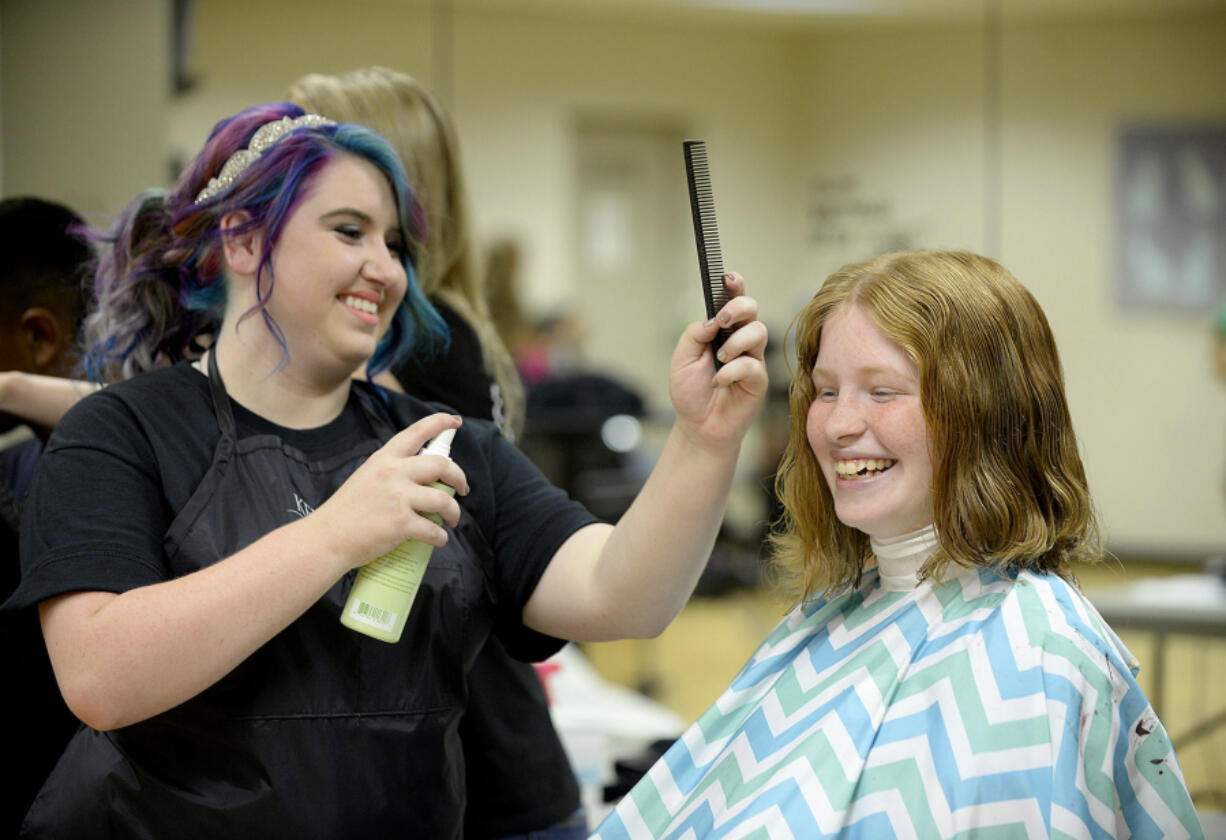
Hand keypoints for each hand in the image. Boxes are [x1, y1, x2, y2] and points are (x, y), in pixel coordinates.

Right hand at [309, 412, 469, 569]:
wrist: (326, 539)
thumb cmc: (346, 512)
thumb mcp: (366, 477)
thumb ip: (391, 472)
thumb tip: (420, 477)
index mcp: (384, 459)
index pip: (417, 432)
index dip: (440, 423)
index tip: (455, 421)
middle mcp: (393, 473)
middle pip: (441, 465)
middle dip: (459, 476)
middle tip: (462, 488)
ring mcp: (398, 498)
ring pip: (444, 499)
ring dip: (454, 512)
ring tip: (451, 520)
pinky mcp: (401, 524)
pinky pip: (434, 530)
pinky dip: (441, 537)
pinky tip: (438, 539)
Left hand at [669, 272, 767, 450]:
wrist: (698, 426)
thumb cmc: (691, 392)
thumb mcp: (681, 360)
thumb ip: (694, 335)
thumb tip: (711, 320)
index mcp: (721, 331)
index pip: (731, 301)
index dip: (734, 285)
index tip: (727, 276)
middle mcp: (740, 341)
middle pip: (752, 309)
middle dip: (739, 307)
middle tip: (722, 321)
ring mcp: (751, 359)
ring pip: (758, 332)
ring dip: (736, 342)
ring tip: (719, 359)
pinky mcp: (758, 380)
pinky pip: (753, 366)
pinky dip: (732, 372)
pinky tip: (719, 383)